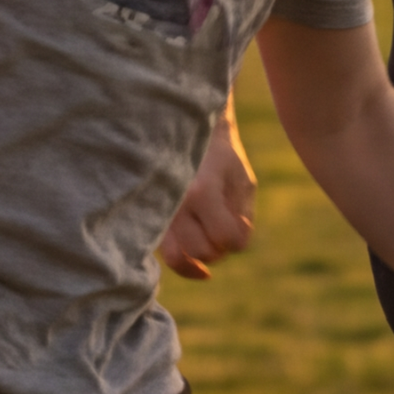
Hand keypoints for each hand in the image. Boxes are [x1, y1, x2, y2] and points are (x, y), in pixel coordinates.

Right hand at [160, 129, 258, 278]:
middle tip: (224, 228)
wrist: (185, 134)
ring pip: (178, 259)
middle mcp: (175, 204)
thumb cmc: (221, 159)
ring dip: (199, 256)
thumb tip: (231, 247)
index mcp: (201, 191)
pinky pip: (165, 253)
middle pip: (202, 252)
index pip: (225, 237)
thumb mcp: (243, 182)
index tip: (241, 221)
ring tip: (208, 240)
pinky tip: (196, 257)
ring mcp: (158, 213)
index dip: (239, 236)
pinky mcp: (150, 219)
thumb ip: (243, 217)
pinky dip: (183, 259)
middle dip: (220, 247)